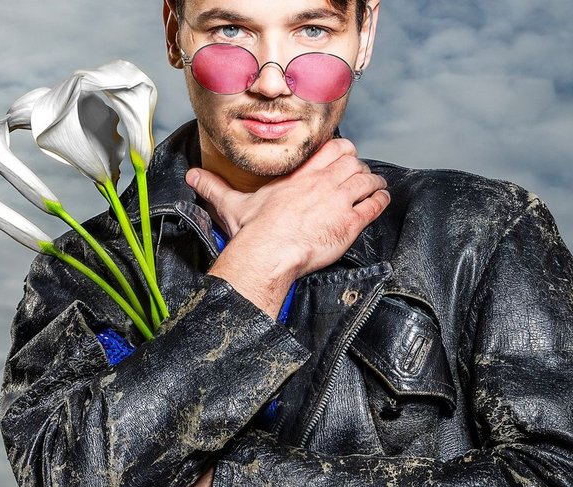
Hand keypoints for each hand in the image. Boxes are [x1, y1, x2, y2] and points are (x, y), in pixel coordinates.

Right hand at [187, 139, 389, 316]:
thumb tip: (191, 176)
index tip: (343, 158)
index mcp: (301, 174)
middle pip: (354, 162)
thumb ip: (213, 186)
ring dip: (373, 182)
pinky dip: (380, 200)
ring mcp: (339, 201)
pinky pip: (374, 205)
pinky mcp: (349, 224)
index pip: (334, 148)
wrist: (268, 253)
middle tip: (359, 175)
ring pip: (368, 180)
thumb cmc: (253, 231)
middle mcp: (324, 182)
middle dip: (359, 168)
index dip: (343, 151)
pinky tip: (381, 200)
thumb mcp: (231, 204)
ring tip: (375, 186)